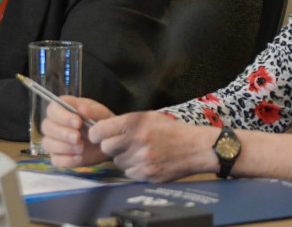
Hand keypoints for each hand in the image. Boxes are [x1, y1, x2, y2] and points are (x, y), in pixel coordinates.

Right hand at [41, 96, 114, 166]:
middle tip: (77, 137)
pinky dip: (66, 160)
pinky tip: (79, 157)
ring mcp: (54, 140)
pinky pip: (55, 159)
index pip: (52, 110)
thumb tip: (82, 109)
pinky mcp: (58, 156)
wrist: (106, 141)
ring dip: (64, 147)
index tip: (78, 122)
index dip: (62, 116)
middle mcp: (54, 123)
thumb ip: (92, 110)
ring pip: (48, 143)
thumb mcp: (101, 113)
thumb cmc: (100, 122)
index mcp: (62, 108)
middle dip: (62, 133)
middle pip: (46, 127)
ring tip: (81, 147)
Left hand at [88, 111, 216, 181]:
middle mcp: (135, 141)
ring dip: (123, 158)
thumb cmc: (170, 130)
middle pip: (105, 148)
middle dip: (110, 146)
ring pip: (117, 162)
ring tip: (137, 152)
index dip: (96, 134)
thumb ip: (125, 122)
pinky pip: (129, 173)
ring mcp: (141, 159)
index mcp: (133, 123)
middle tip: (121, 144)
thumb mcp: (147, 117)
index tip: (98, 135)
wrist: (195, 148)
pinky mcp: (147, 174)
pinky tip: (145, 161)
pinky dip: (134, 168)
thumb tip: (101, 129)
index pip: (99, 131)